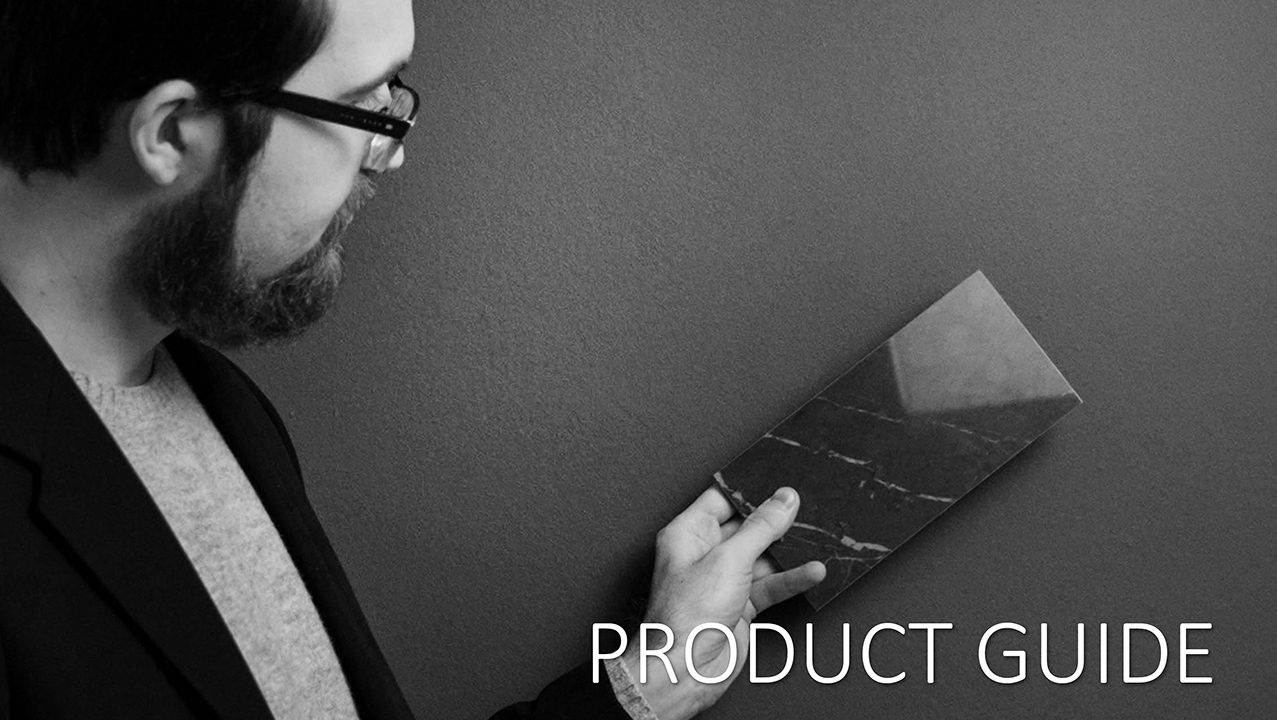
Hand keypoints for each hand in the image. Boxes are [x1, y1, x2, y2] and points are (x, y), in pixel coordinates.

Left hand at [622, 485, 825, 719]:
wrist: (686, 669)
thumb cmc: (687, 614)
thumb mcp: (730, 559)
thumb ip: (761, 527)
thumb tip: (783, 499)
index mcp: (689, 533)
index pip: (722, 499)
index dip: (750, 488)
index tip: (779, 477)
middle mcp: (706, 553)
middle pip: (748, 526)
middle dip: (777, 519)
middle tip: (808, 504)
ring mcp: (725, 580)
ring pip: (764, 556)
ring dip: (789, 551)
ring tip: (819, 537)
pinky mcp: (742, 604)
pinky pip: (771, 584)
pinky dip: (792, 578)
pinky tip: (814, 571)